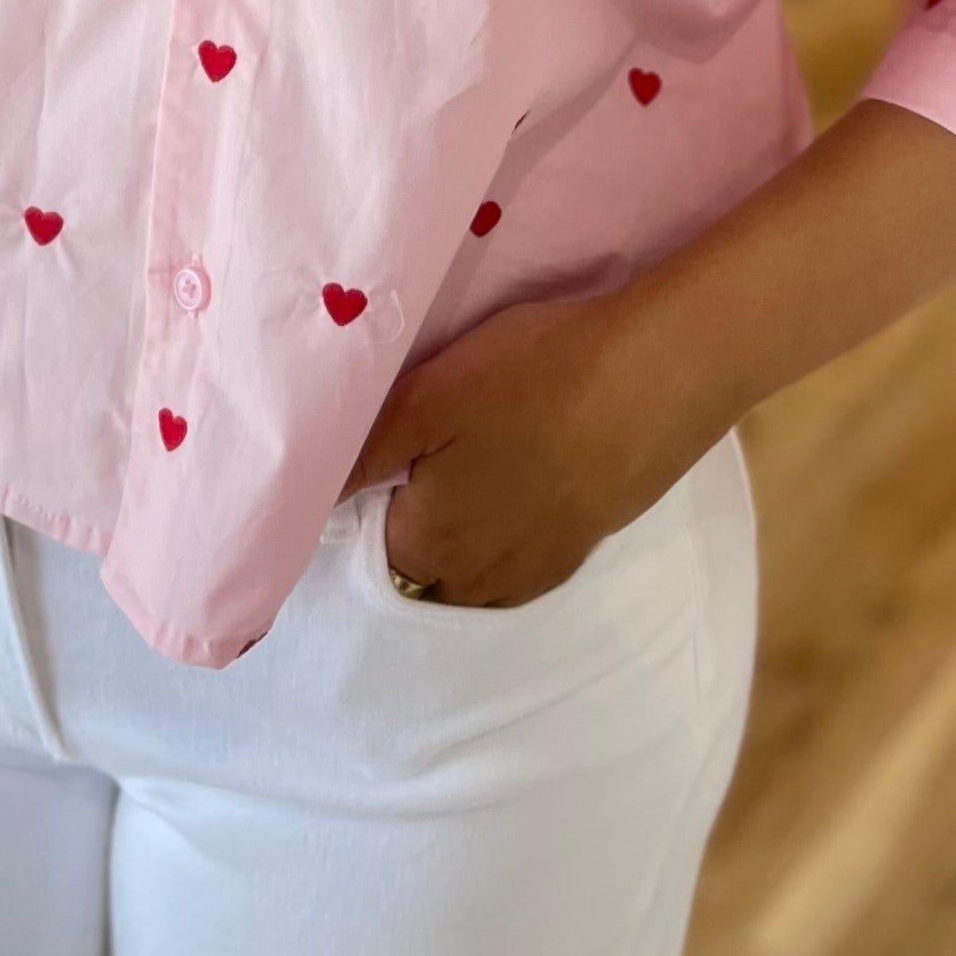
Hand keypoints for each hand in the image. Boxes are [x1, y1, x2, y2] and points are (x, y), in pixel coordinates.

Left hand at [339, 279, 735, 609]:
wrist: (660, 375)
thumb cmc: (531, 379)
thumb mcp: (426, 400)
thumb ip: (356, 457)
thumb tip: (295, 500)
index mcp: (427, 548)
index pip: (361, 548)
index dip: (358, 500)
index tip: (371, 451)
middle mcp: (479, 580)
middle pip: (416, 570)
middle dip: (403, 525)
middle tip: (414, 452)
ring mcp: (539, 570)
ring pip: (470, 573)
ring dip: (455, 535)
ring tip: (463, 464)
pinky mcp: (585, 546)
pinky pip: (520, 560)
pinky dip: (504, 534)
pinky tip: (514, 480)